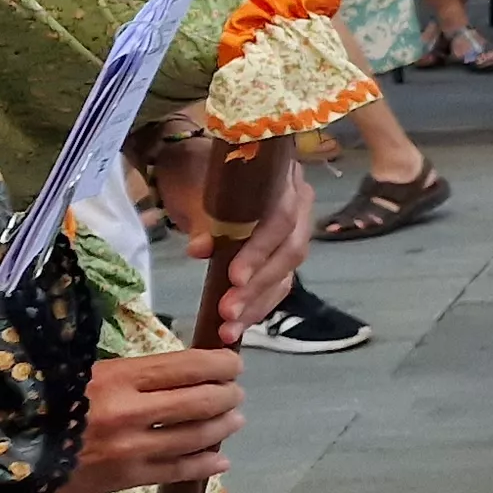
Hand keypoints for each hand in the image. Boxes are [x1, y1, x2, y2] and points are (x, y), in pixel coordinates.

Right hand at [52, 350, 244, 492]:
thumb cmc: (34, 404)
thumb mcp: (77, 375)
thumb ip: (123, 375)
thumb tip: (171, 370)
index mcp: (117, 377)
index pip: (188, 365)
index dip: (221, 364)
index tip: (234, 363)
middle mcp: (129, 411)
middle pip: (201, 401)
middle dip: (228, 395)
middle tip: (236, 393)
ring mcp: (128, 449)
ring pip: (195, 436)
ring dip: (222, 427)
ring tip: (234, 420)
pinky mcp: (122, 479)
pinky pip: (176, 472)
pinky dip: (205, 464)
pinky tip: (220, 460)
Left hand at [172, 143, 307, 342]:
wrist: (193, 164)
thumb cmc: (194, 170)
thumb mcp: (193, 188)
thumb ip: (202, 218)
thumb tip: (202, 250)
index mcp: (283, 178)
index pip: (282, 217)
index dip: (261, 249)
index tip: (233, 277)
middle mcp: (299, 203)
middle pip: (291, 250)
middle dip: (259, 286)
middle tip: (227, 313)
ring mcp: (294, 230)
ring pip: (287, 272)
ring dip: (258, 303)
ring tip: (228, 329)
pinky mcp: (281, 252)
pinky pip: (279, 282)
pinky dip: (258, 305)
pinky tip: (237, 325)